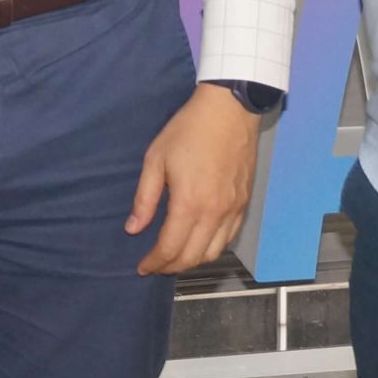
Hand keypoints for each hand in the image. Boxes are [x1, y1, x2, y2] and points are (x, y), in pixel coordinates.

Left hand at [127, 84, 260, 275]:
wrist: (230, 110)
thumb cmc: (189, 130)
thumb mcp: (156, 159)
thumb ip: (145, 199)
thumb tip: (133, 228)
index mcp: (189, 203)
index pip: (170, 248)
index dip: (154, 263)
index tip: (142, 267)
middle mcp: (214, 213)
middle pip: (193, 257)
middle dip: (171, 267)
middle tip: (156, 266)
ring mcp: (233, 210)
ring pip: (213, 252)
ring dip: (192, 261)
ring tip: (175, 257)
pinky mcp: (244, 203)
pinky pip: (229, 238)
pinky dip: (212, 247)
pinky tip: (199, 241)